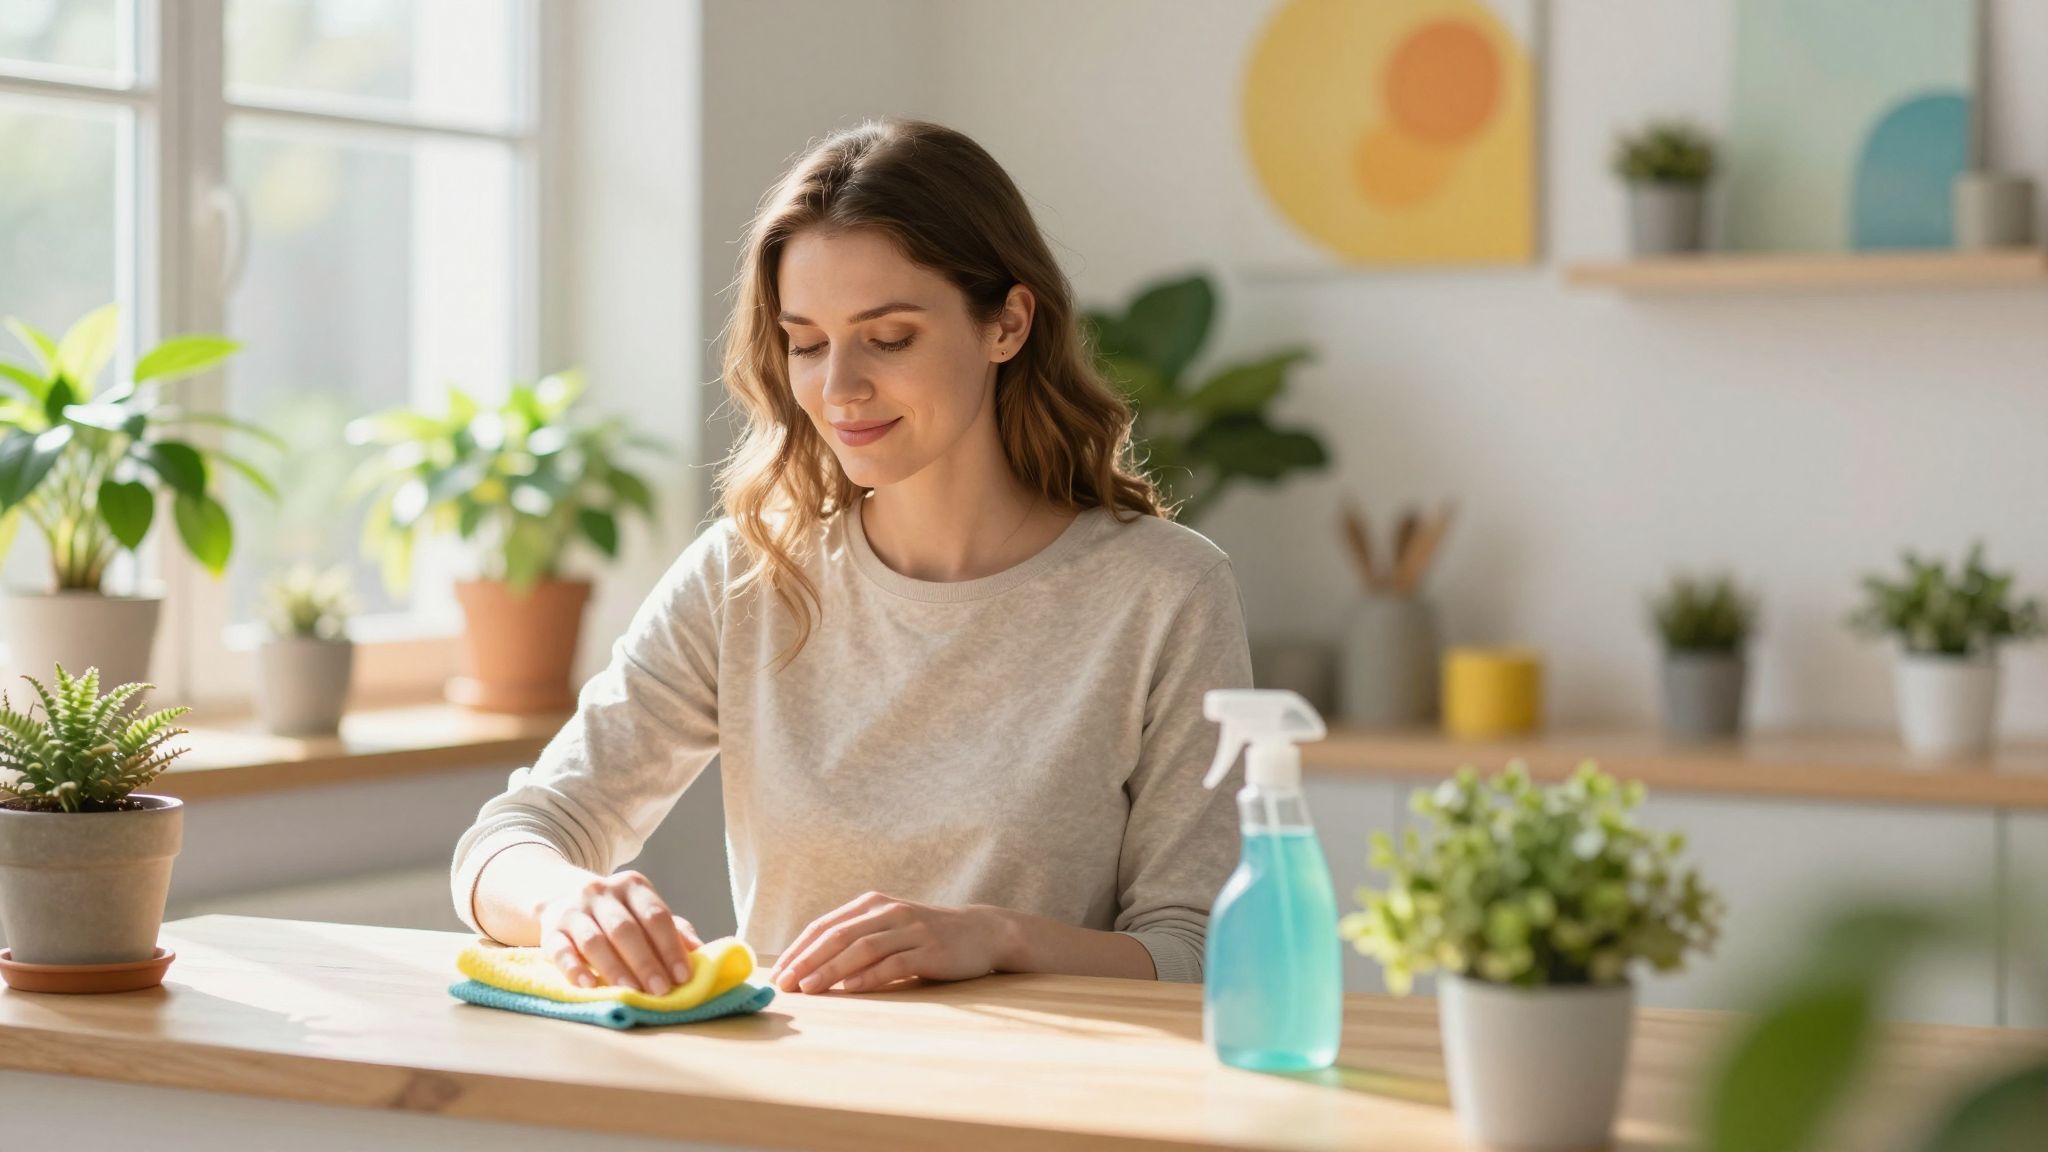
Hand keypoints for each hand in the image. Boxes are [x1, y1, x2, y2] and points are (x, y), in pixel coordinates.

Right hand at [537, 869, 701, 993]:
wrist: (560, 893)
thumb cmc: (616, 912)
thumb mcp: (644, 911)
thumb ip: (673, 930)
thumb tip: (702, 952)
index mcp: (633, 886)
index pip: (656, 915)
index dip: (670, 946)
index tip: (683, 976)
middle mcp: (601, 892)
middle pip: (626, 929)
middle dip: (645, 962)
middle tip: (661, 990)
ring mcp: (573, 910)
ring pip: (595, 940)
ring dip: (615, 969)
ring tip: (631, 992)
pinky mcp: (550, 930)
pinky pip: (560, 950)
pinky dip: (574, 968)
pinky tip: (588, 985)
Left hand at [769, 892, 1011, 993]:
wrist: (981, 932)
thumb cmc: (926, 936)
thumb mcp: (889, 927)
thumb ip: (857, 938)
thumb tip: (808, 966)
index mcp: (872, 904)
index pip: (825, 926)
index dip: (799, 950)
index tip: (778, 974)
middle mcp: (889, 912)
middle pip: (839, 935)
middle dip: (807, 961)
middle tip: (785, 984)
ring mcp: (911, 929)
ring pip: (862, 948)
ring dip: (831, 969)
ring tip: (809, 988)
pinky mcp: (930, 950)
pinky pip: (894, 963)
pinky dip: (869, 976)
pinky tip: (850, 988)